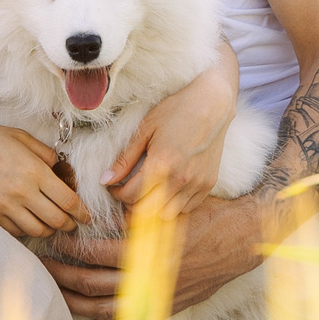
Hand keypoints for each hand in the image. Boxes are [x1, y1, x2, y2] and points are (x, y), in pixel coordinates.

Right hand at [0, 123, 86, 238]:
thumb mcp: (19, 136)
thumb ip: (44, 152)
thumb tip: (59, 167)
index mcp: (34, 171)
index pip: (68, 200)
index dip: (82, 212)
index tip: (87, 216)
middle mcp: (22, 192)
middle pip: (57, 221)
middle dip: (69, 225)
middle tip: (73, 223)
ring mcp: (5, 206)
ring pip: (38, 230)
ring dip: (49, 229)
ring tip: (51, 223)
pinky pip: (16, 231)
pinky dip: (27, 229)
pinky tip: (29, 221)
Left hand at [39, 196, 265, 319]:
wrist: (243, 240)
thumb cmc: (206, 215)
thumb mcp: (168, 206)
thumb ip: (134, 211)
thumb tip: (99, 205)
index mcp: (147, 250)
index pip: (95, 254)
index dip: (70, 248)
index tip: (55, 239)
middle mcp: (149, 278)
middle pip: (93, 285)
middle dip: (64, 277)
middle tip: (43, 267)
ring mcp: (158, 297)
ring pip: (105, 310)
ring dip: (77, 302)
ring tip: (57, 292)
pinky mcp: (167, 307)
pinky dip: (104, 317)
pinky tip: (89, 310)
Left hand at [104, 57, 238, 218]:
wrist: (213, 104)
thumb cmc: (176, 111)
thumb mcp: (145, 130)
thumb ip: (125, 158)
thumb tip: (105, 180)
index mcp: (161, 165)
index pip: (131, 196)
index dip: (117, 194)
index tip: (114, 186)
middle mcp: (180, 179)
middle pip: (147, 212)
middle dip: (132, 204)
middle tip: (128, 190)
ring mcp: (197, 184)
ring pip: (168, 215)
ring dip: (154, 208)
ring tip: (148, 191)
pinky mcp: (209, 184)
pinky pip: (187, 209)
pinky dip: (174, 205)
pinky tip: (168, 189)